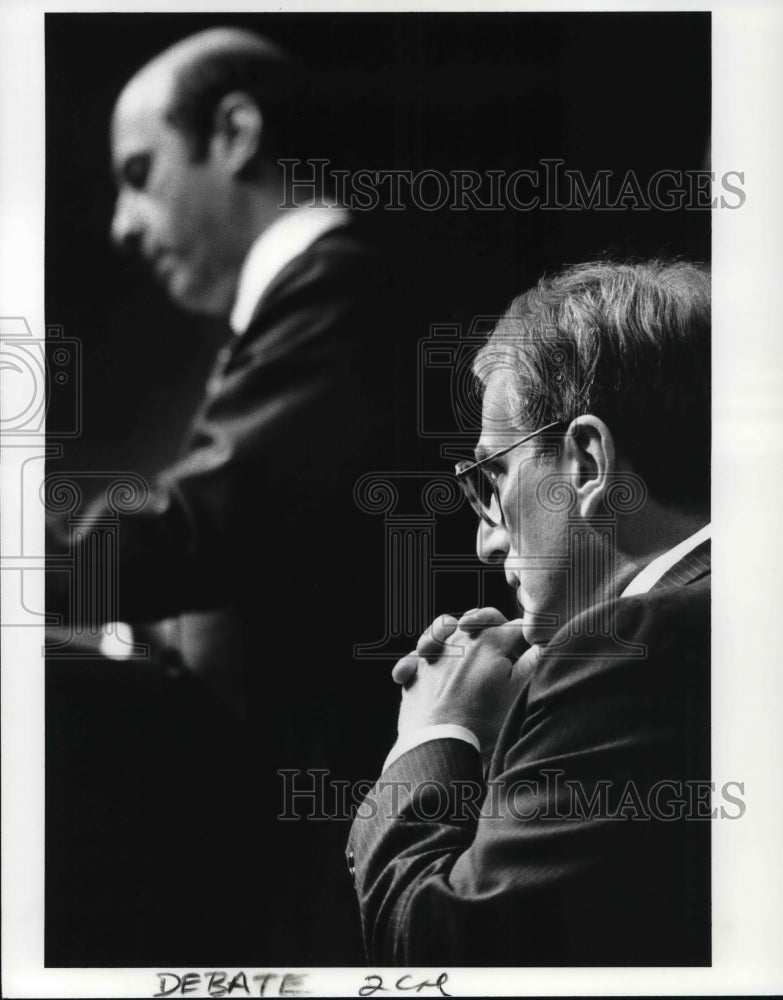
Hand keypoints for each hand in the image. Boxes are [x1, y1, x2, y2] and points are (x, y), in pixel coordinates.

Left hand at [394, 608, 529, 751]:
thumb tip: (542, 646)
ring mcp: (434, 653)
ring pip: (444, 627)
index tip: (530, 648)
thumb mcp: (518, 691)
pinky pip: (416, 654)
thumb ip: (532, 663)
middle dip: (491, 623)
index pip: (516, 628)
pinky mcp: (414, 671)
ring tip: (459, 639)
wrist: (438, 742)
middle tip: (499, 641)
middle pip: (480, 618)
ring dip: (453, 630)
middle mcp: (459, 638)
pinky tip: (426, 661)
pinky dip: (422, 656)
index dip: (527, 637)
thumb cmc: (482, 719)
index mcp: (490, 640)